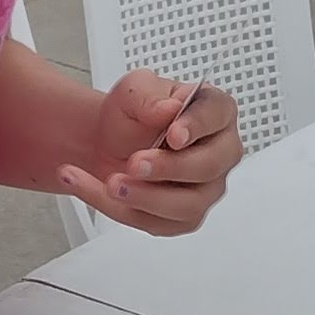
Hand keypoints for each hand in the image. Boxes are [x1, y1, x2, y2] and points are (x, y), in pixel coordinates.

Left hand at [59, 72, 239, 237]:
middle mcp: (218, 154)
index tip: (173, 134)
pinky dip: (120, 209)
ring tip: (111, 183)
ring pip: (186, 205)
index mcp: (214, 112)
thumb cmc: (132, 116)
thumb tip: (168, 110)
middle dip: (168, 168)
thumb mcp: (132, 91)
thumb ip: (148, 96)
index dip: (197, 126)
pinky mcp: (182, 217)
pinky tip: (96, 190)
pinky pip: (157, 223)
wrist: (108, 142)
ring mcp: (205, 189)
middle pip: (207, 167)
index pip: (217, 116)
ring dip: (144, 197)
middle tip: (134, 162)